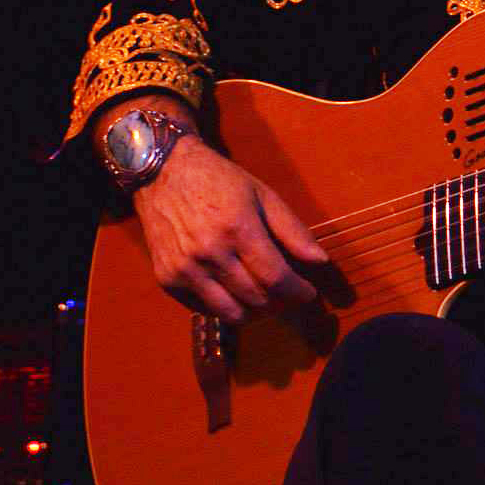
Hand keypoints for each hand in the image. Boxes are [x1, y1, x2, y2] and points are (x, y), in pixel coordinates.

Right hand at [132, 136, 328, 323]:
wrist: (163, 172)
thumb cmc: (220, 181)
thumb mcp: (263, 195)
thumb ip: (292, 230)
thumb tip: (320, 260)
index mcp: (238, 228)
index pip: (276, 276)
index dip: (297, 291)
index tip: (308, 294)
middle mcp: (210, 253)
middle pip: (256, 298)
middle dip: (280, 303)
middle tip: (289, 296)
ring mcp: (185, 268)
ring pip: (231, 312)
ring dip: (255, 311)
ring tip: (266, 299)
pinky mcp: (167, 278)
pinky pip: (204, 308)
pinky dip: (226, 307)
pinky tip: (236, 292)